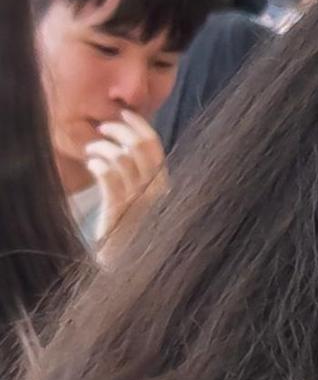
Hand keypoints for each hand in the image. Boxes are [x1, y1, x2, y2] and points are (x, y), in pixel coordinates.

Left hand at [87, 109, 169, 256]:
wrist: (128, 265)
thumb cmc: (131, 231)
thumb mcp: (143, 200)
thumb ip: (143, 176)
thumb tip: (131, 144)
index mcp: (164, 186)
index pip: (156, 146)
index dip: (139, 125)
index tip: (123, 114)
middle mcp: (156, 191)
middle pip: (139, 147)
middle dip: (118, 130)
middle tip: (102, 128)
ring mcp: (138, 201)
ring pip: (121, 158)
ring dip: (101, 148)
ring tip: (92, 152)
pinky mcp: (119, 210)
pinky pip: (109, 176)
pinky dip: (98, 164)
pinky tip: (92, 164)